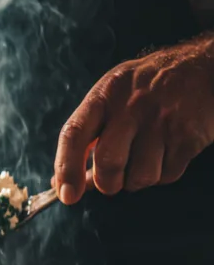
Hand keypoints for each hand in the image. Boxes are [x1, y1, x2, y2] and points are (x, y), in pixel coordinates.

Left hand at [54, 36, 213, 204]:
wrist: (202, 68)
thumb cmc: (146, 88)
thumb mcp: (112, 95)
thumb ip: (87, 134)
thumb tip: (64, 182)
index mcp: (104, 94)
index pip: (74, 134)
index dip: (66, 168)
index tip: (67, 195)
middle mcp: (131, 106)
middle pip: (108, 163)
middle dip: (106, 184)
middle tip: (111, 182)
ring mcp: (161, 122)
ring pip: (139, 177)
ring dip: (137, 180)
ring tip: (143, 158)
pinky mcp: (187, 137)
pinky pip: (167, 176)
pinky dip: (163, 174)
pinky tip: (166, 153)